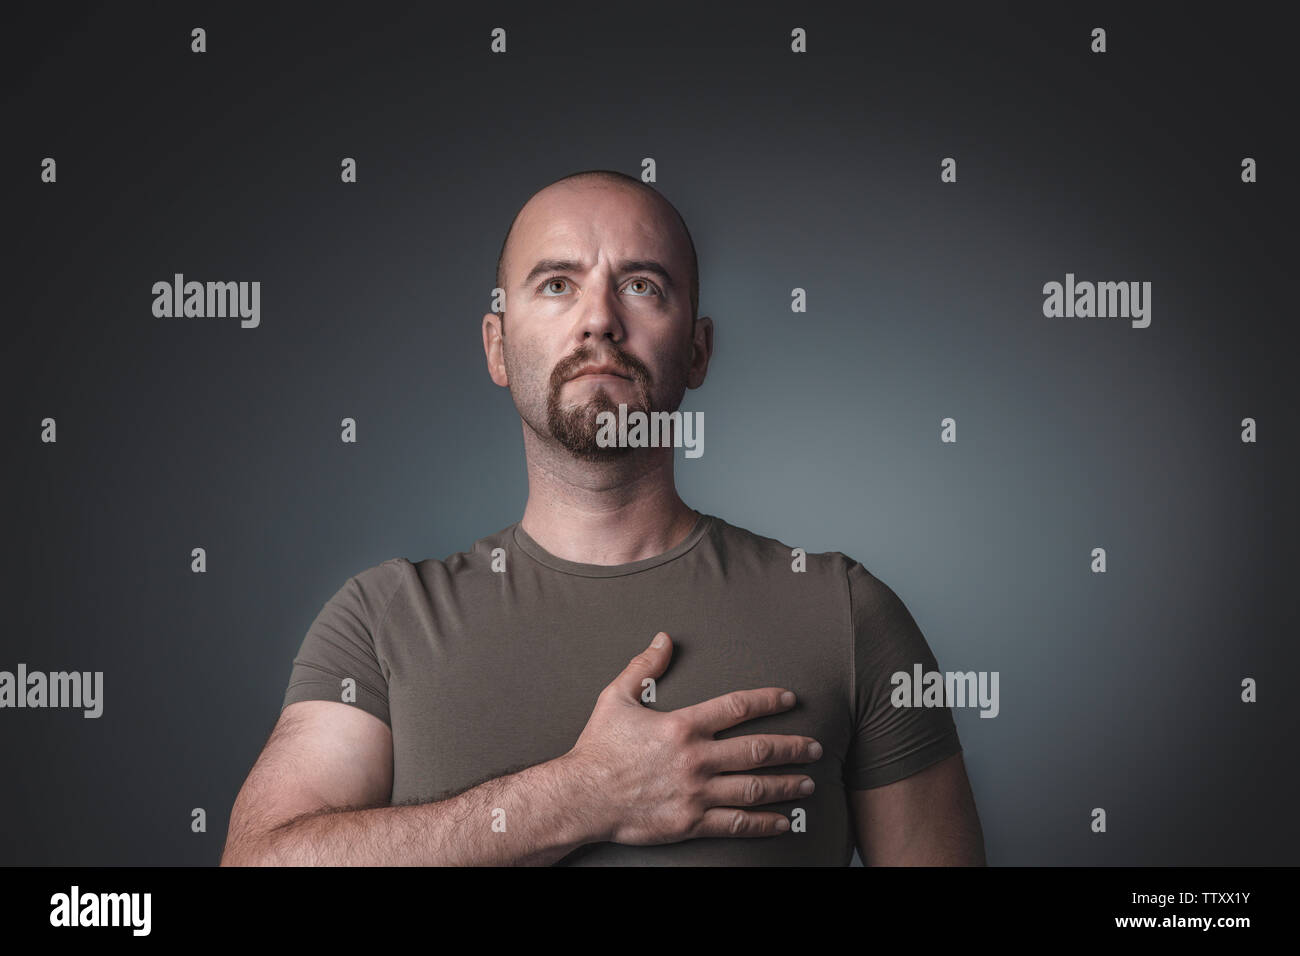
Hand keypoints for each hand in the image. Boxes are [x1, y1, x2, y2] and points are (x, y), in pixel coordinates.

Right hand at [565, 631, 820, 844]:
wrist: (581, 797)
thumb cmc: (598, 747)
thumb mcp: (616, 698)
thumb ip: (644, 667)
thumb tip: (663, 638)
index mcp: (682, 726)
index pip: (736, 708)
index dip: (767, 701)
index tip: (789, 699)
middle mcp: (696, 759)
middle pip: (757, 751)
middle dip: (792, 748)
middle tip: (815, 747)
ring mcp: (696, 793)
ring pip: (753, 788)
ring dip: (786, 784)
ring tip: (808, 783)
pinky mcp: (691, 822)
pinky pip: (735, 823)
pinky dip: (763, 823)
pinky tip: (783, 821)